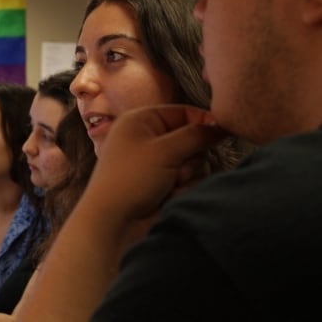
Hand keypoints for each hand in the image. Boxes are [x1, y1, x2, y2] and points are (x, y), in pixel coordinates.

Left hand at [85, 105, 226, 231]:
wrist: (113, 222)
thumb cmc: (130, 179)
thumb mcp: (164, 151)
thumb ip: (196, 135)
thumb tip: (220, 125)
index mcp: (141, 121)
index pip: (183, 112)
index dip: (204, 122)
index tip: (222, 133)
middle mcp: (148, 138)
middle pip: (193, 139)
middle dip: (190, 158)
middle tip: (176, 169)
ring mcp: (155, 162)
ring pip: (194, 162)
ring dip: (187, 176)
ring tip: (167, 186)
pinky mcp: (162, 183)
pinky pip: (188, 180)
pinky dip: (182, 189)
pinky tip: (166, 197)